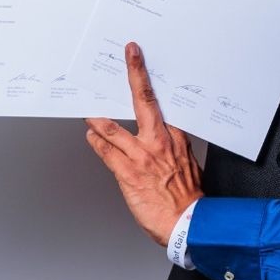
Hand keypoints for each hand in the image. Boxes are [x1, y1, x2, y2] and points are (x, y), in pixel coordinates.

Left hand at [85, 43, 202, 244]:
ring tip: (89, 110)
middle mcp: (158, 142)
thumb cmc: (189, 197)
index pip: (159, 102)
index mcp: (176, 138)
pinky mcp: (127, 173)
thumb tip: (167, 136)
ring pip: (113, 128)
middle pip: (143, 101)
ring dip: (98, 117)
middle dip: (134, 75)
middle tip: (127, 57)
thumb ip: (176, 146)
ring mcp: (141, 156)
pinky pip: (106, 153)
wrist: (188, 222)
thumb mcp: (190, 163)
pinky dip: (96, 142)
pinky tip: (91, 136)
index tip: (137, 60)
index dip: (145, 79)